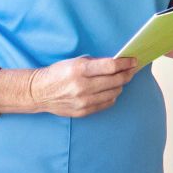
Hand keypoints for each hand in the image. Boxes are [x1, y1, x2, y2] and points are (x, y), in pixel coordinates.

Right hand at [22, 56, 139, 117]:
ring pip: (114, 93)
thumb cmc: (58, 73)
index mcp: (79, 70)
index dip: (126, 63)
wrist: (39, 92)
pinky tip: (109, 90)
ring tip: (119, 80)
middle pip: (116, 80)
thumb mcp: (75, 61)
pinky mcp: (83, 111)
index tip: (133, 61)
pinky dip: (111, 96)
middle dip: (127, 74)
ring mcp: (83, 101)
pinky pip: (107, 103)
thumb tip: (119, 63)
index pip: (111, 66)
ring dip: (120, 85)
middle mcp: (82, 86)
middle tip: (131, 70)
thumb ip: (96, 62)